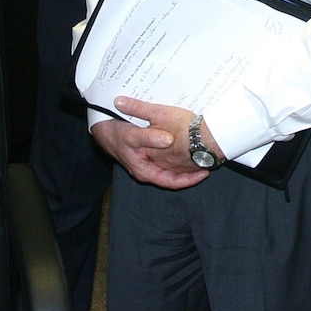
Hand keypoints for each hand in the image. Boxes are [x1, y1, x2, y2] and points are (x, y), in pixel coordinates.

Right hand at [91, 100, 209, 189]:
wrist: (103, 128)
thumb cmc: (116, 133)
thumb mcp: (133, 135)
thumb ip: (150, 137)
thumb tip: (169, 140)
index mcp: (145, 171)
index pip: (172, 182)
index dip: (189, 180)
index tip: (205, 172)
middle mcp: (148, 169)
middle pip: (174, 176)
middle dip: (191, 170)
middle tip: (208, 162)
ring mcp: (149, 162)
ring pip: (172, 166)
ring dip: (186, 163)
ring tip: (202, 155)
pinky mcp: (150, 153)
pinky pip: (168, 158)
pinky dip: (178, 154)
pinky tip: (188, 146)